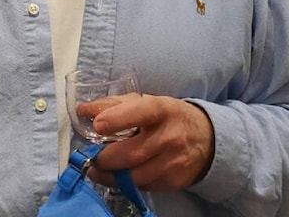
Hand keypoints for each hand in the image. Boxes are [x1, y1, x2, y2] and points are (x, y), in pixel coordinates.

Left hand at [83, 94, 214, 190]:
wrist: (206, 138)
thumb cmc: (167, 116)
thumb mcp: (145, 102)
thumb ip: (112, 105)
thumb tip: (82, 109)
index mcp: (161, 110)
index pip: (139, 113)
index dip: (116, 119)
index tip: (97, 126)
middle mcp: (170, 136)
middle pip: (131, 153)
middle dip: (104, 158)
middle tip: (91, 157)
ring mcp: (174, 162)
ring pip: (134, 176)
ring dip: (110, 176)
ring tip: (98, 170)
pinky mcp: (174, 181)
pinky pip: (143, 186)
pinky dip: (126, 182)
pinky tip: (119, 175)